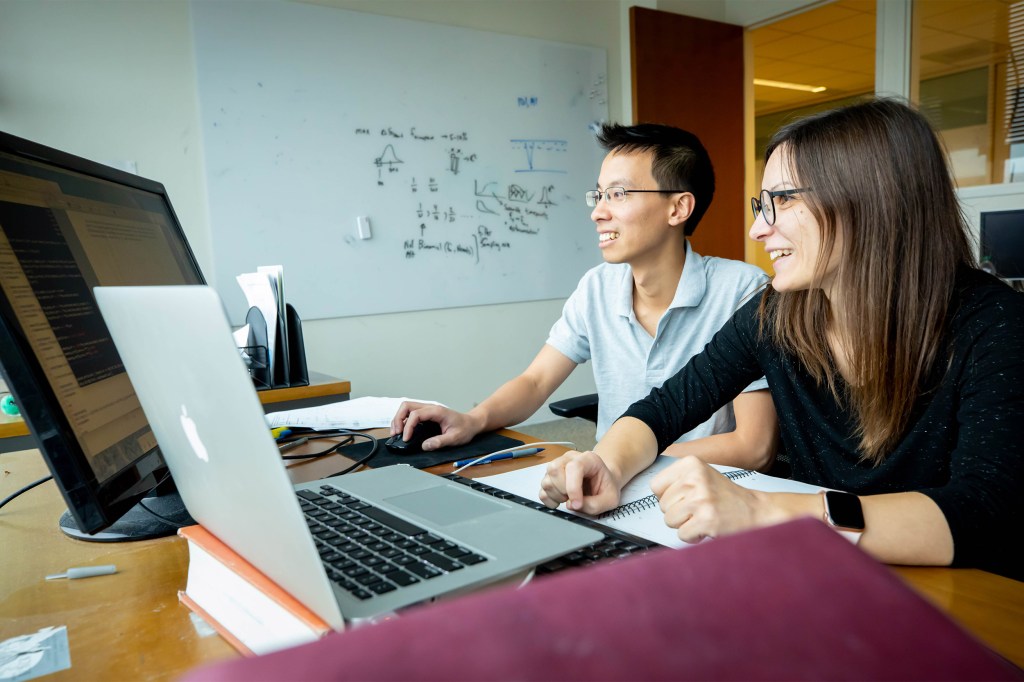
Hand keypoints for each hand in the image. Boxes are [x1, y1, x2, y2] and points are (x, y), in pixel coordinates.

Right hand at [389, 401, 480, 450]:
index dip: (408, 427)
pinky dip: (403, 420)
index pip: (415, 414)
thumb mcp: (455, 438)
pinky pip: (410, 413)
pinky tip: (403, 430)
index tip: (406, 439)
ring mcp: (427, 410)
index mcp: (436, 411)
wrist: (471, 423)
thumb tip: (425, 445)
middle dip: (398, 419)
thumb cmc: (465, 428)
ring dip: (398, 419)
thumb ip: (440, 441)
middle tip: (396, 434)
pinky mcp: (426, 414)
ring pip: (406, 408)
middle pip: (406, 406)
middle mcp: (430, 408)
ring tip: (396, 433)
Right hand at [539, 450, 622, 514]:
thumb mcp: (610, 499)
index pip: (574, 467)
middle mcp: (570, 459)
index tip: (577, 504)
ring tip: (569, 498)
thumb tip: (572, 505)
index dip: (573, 487)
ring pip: (546, 480)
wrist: (603, 482)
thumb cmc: (606, 487)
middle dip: (563, 491)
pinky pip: (542, 491)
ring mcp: (558, 466)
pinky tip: (561, 501)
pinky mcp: (550, 478)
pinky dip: (549, 500)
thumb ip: (594, 504)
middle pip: (555, 470)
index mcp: (588, 459)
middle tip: (575, 499)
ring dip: (556, 496)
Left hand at [650, 456, 773, 542]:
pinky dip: (693, 536)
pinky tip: (706, 527)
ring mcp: (701, 499)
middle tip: (698, 509)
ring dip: (685, 525)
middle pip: (662, 505)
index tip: (683, 498)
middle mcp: (694, 478)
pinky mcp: (706, 519)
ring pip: (669, 520)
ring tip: (702, 517)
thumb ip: (675, 479)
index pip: (655, 486)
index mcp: (691, 463)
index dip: (667, 497)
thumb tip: (652, 492)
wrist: (755, 509)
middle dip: (677, 512)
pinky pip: (682, 534)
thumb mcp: (700, 475)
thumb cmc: (724, 495)